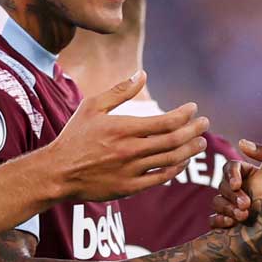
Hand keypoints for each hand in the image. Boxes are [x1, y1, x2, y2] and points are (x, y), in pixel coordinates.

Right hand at [47, 71, 208, 202]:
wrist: (57, 172)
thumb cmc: (74, 137)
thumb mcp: (92, 107)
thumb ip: (119, 91)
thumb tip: (142, 74)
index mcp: (123, 128)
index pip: (166, 121)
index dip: (185, 114)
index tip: (193, 108)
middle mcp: (130, 150)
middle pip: (174, 140)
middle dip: (194, 131)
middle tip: (204, 124)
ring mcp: (131, 170)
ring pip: (171, 160)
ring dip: (190, 150)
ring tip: (200, 143)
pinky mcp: (129, 187)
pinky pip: (160, 178)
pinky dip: (175, 169)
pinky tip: (181, 162)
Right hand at [210, 140, 261, 228]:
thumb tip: (241, 142)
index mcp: (246, 172)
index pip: (230, 167)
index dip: (231, 175)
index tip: (238, 184)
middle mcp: (237, 188)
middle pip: (222, 186)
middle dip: (232, 195)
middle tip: (246, 205)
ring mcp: (232, 204)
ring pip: (218, 202)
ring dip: (227, 208)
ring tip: (242, 217)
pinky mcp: (230, 220)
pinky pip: (215, 220)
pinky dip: (219, 221)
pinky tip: (231, 224)